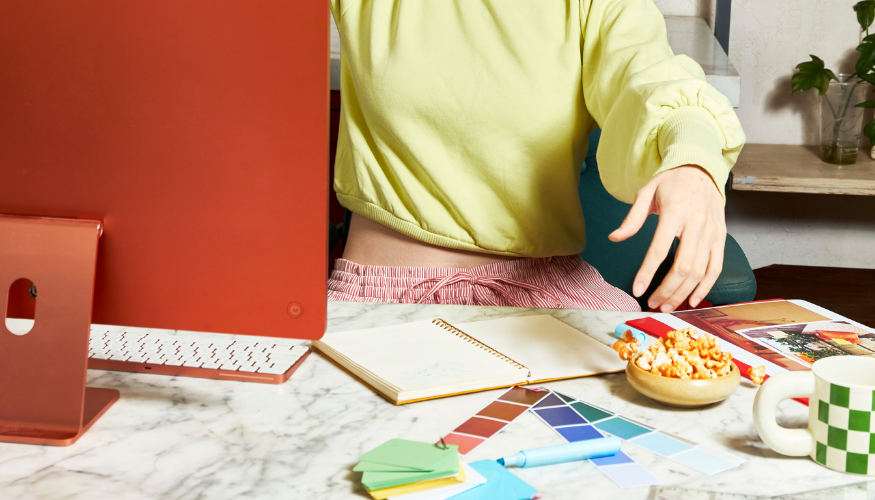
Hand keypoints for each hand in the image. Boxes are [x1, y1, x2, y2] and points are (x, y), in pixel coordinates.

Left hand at [608, 165, 725, 312]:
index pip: (660, 249)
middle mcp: (696, 224)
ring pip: (699, 271)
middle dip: (667, 289)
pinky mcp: (720, 238)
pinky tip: (693, 299)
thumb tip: (615, 237)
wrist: (701, 170)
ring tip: (667, 305)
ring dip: (683, 292)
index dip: (648, 272)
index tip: (638, 289)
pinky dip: (706, 287)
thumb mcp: (646, 192)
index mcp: (675, 212)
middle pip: (682, 266)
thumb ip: (632, 218)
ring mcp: (711, 232)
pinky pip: (715, 267)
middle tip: (653, 302)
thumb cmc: (672, 182)